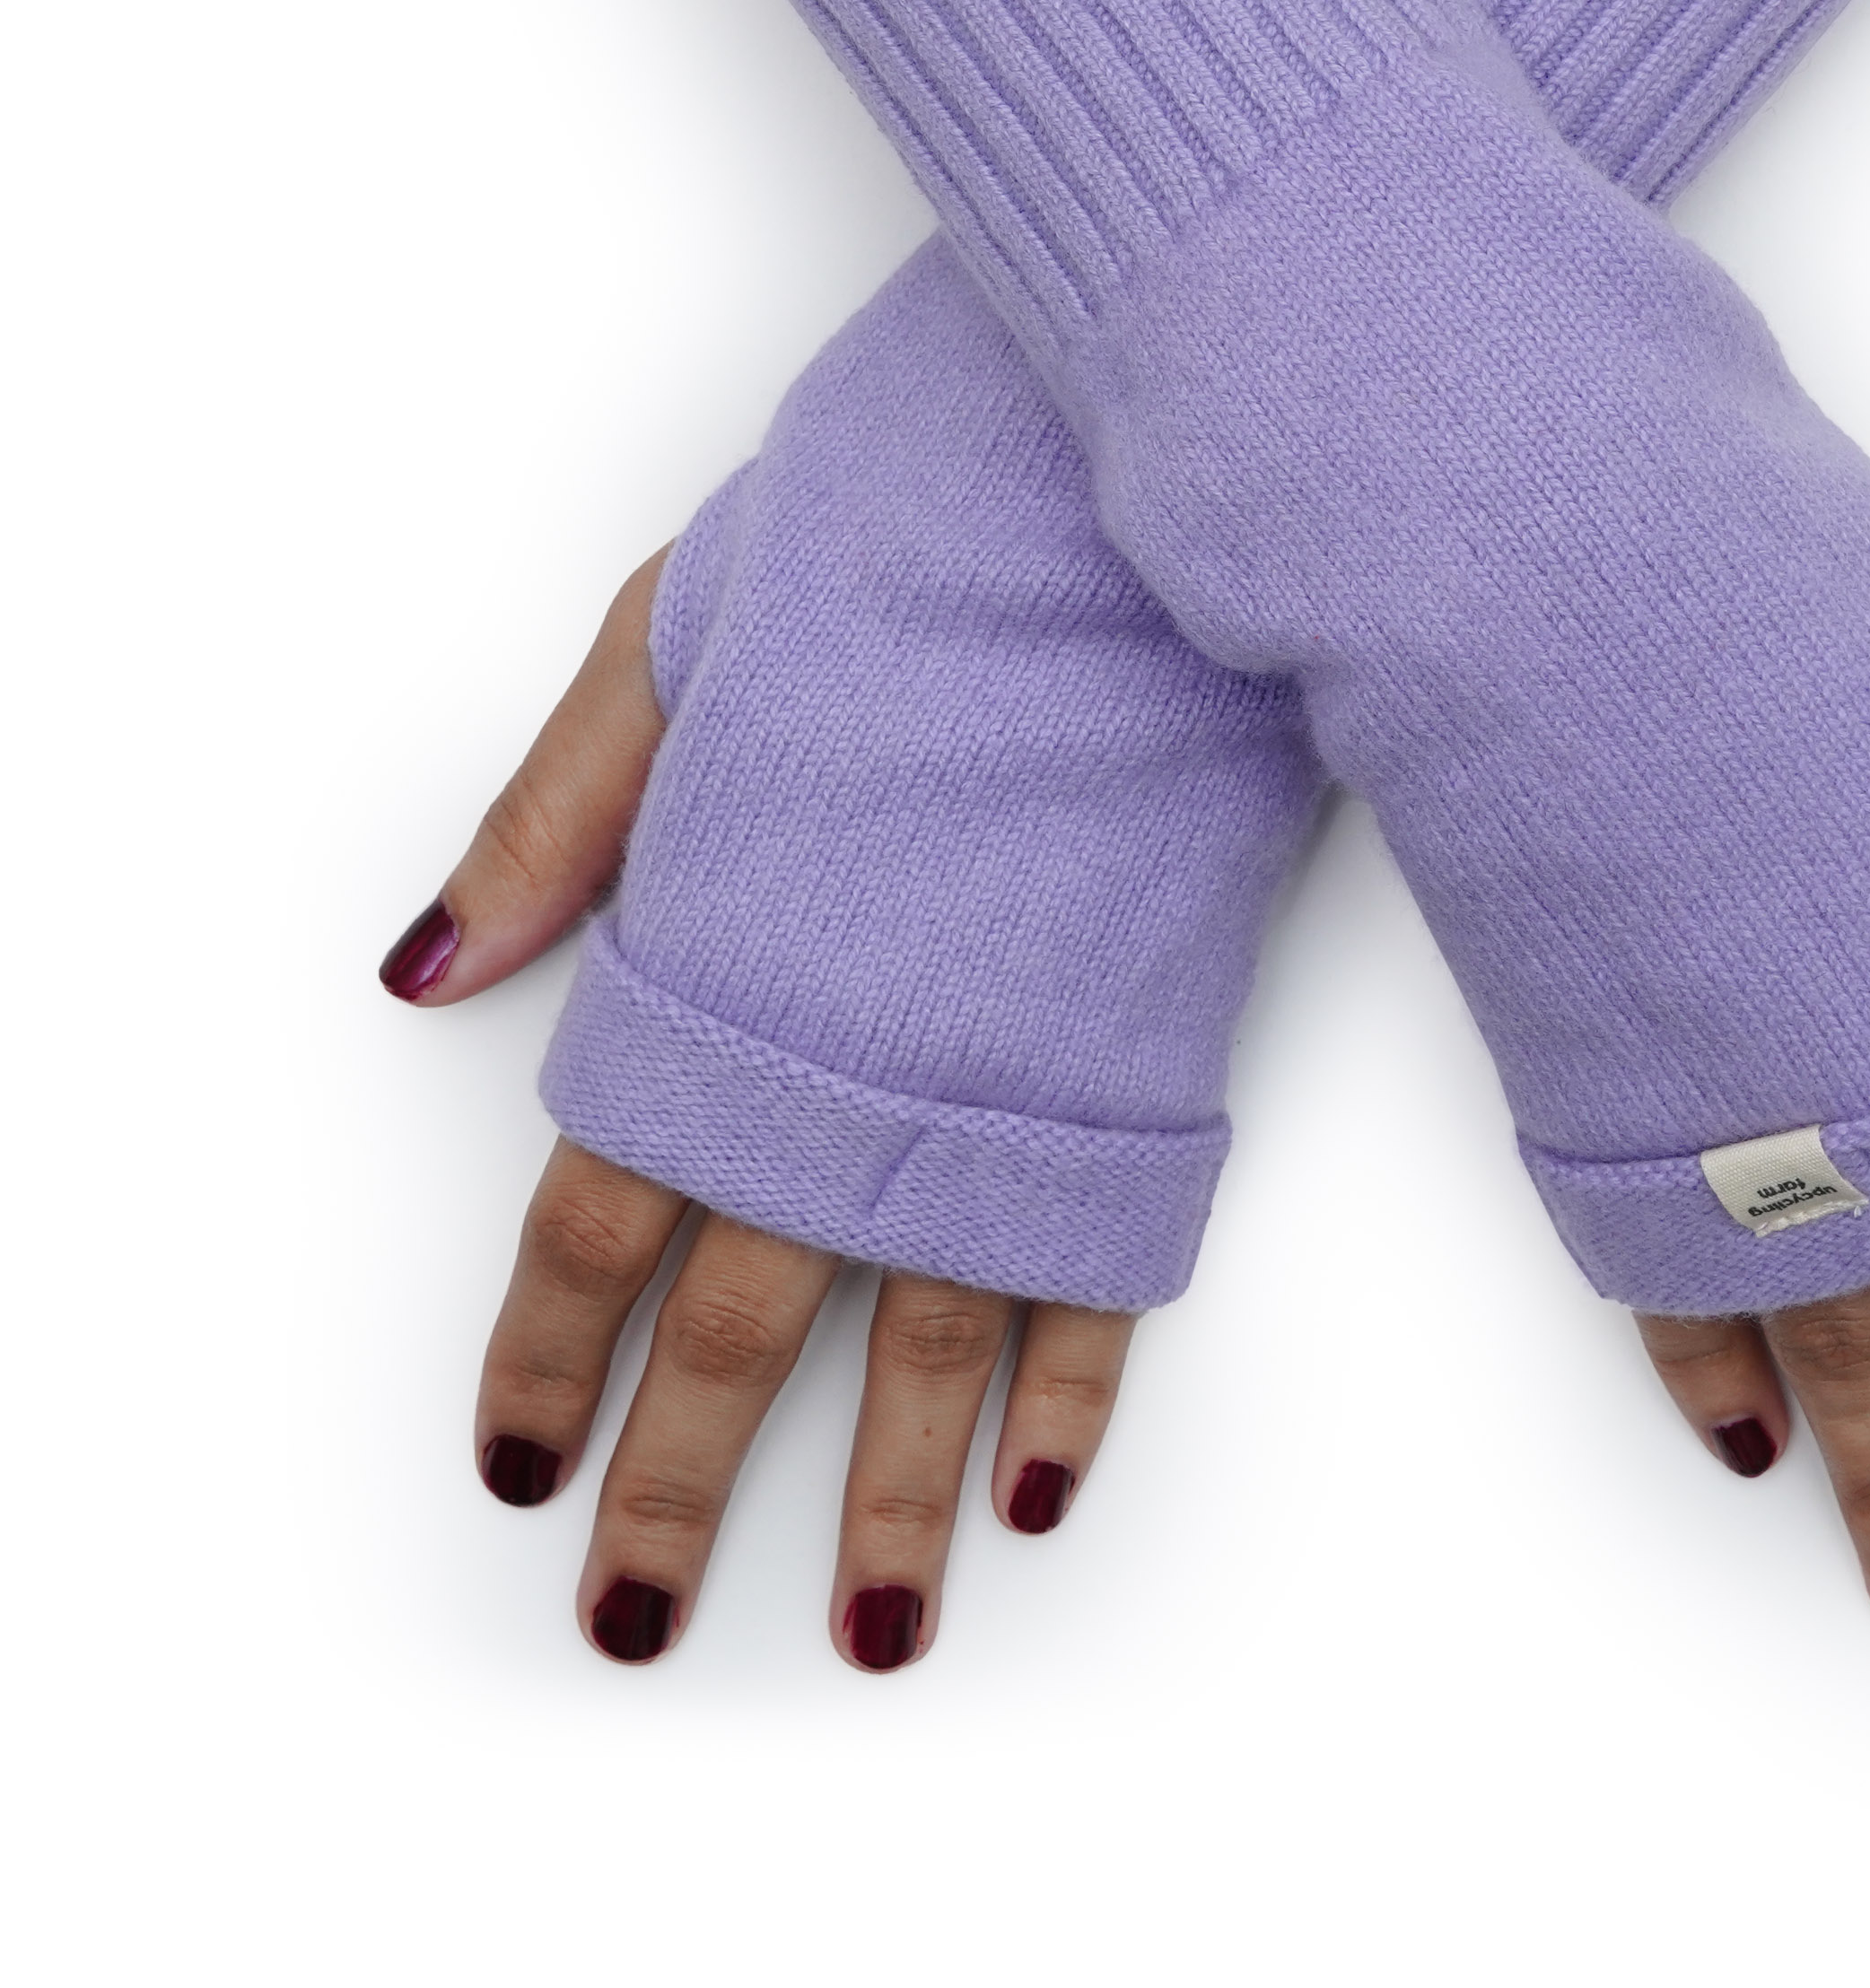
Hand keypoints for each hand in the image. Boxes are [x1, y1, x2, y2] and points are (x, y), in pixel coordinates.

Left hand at [379, 556, 1131, 1669]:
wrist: (1130, 539)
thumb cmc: (903, 562)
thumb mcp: (676, 640)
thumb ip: (563, 814)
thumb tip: (435, 971)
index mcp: (718, 985)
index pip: (592, 1226)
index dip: (550, 1361)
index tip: (522, 1466)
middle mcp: (845, 1079)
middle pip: (740, 1336)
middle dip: (680, 1492)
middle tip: (635, 1622)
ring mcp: (998, 1098)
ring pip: (924, 1351)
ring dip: (886, 1505)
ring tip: (869, 1631)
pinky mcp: (1133, 1088)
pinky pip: (1099, 1281)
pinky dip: (1073, 1394)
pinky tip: (1041, 1486)